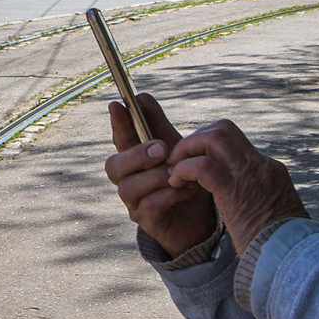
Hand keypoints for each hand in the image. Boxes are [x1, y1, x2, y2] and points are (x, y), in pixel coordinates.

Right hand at [104, 94, 217, 257]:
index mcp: (133, 159)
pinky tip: (186, 189)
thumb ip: (158, 124)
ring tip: (178, 173)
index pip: (120, 139)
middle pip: (114, 166)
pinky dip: (168, 195)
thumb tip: (141, 96)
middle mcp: (128, 180)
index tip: (118, 105)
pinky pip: (149, 206)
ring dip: (155, 176)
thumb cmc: (185, 178)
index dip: (117, 123)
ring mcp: (135, 202)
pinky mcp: (148, 221)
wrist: (204, 218)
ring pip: (129, 187)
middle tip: (162, 149)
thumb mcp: (175, 148)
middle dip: (136, 155)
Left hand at [163, 120, 309, 254]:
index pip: (235, 141)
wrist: (293, 257)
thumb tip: (241, 197)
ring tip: (175, 169)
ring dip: (187, 149)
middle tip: (180, 158)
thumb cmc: (280, 242)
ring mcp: (248, 175)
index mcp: (269, 169)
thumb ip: (257, 195)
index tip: (195, 159)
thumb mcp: (272, 208)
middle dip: (196, 138)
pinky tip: (176, 183)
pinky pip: (202, 166)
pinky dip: (184, 169)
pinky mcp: (233, 191)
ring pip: (213, 137)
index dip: (208, 144)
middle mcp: (260, 165)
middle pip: (223, 129)